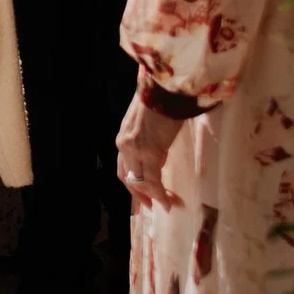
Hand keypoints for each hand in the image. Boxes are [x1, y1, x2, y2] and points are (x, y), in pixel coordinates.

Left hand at [115, 92, 186, 209]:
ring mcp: (134, 149)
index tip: (145, 196)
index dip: (132, 184)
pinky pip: (153, 180)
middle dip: (140, 195)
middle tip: (153, 206)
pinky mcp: (148, 151)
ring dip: (154, 196)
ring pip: (140, 182)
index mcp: (124, 136)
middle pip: (127, 177)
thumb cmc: (163, 99)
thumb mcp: (150, 122)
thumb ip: (149, 138)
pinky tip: (170, 202)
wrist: (166, 87)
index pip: (123, 166)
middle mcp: (124, 144)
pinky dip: (161, 194)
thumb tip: (159, 152)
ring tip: (169, 204)